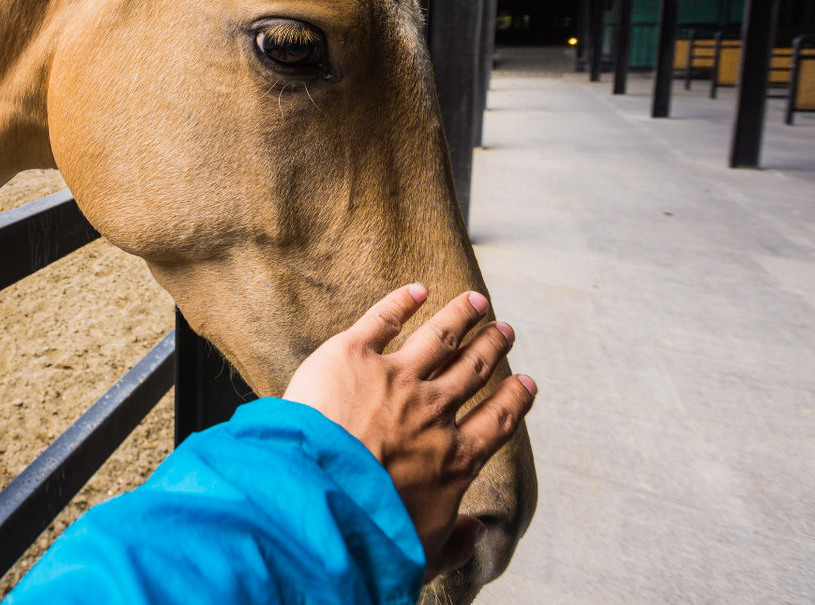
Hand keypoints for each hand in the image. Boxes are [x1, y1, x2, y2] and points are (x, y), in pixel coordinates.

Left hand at [282, 284, 535, 580]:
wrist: (319, 497)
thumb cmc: (369, 534)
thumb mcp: (422, 556)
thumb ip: (453, 544)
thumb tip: (476, 533)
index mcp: (455, 459)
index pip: (497, 422)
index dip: (515, 399)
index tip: (527, 381)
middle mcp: (433, 413)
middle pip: (472, 372)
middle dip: (491, 347)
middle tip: (505, 328)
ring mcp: (395, 380)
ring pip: (439, 338)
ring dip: (461, 316)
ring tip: (476, 300)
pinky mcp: (351, 356)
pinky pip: (383, 320)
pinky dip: (402, 302)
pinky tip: (418, 290)